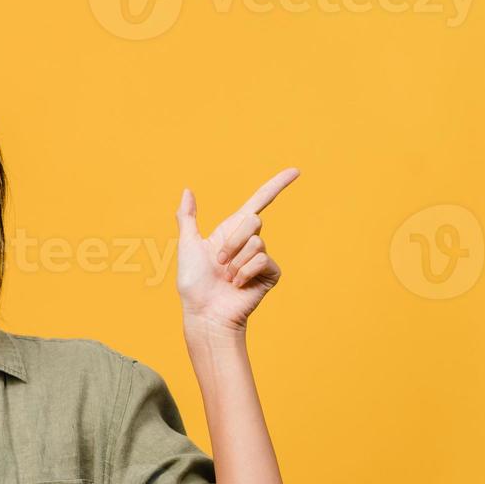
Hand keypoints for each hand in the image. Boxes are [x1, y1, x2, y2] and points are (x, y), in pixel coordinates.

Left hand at [176, 168, 299, 332]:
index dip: (277, 185)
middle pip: (253, 220)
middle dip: (232, 241)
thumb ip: (187, 217)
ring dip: (236, 262)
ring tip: (228, 278)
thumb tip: (187, 191)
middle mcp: (249, 241)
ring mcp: (261, 258)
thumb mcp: (188, 245)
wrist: (205, 312)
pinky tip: (238, 285)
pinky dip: (245, 272)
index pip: (259, 201)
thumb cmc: (194, 283)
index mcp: (232, 230)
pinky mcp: (270, 274)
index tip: (296, 171)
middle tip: (219, 262)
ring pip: (256, 242)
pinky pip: (263, 260)